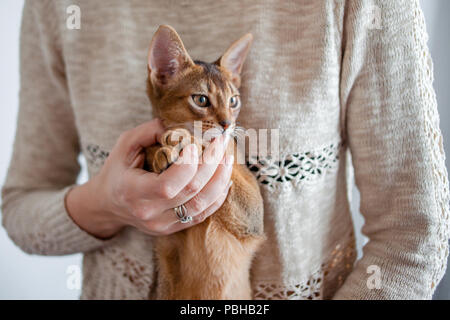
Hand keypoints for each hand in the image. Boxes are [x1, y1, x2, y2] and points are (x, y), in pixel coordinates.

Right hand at [66, 119, 232, 238]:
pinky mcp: (173, 228)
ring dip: (220, 180)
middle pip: (191, 193)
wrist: (108, 204)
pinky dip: (218, 196)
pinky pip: (202, 215)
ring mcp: (163, 225)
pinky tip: (225, 179)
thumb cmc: (117, 171)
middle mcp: (150, 213)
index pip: (168, 186)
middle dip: (212, 165)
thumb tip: (181, 125)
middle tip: (220, 143)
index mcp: (133, 193)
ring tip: (227, 159)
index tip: (196, 144)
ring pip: (202, 207)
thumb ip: (149, 132)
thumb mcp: (124, 145)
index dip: (188, 165)